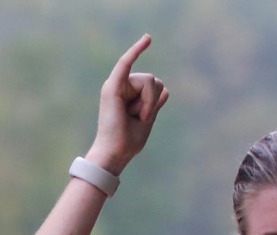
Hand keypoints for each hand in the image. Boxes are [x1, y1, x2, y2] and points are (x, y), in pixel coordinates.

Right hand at [89, 34, 168, 172]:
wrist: (116, 152)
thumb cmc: (128, 141)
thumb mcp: (147, 120)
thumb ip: (154, 104)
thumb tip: (164, 90)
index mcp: (129, 95)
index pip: (152, 85)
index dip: (156, 89)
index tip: (153, 64)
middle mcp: (121, 86)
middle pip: (154, 82)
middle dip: (154, 102)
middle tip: (141, 118)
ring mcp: (115, 85)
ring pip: (150, 81)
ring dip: (149, 102)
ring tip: (136, 116)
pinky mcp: (112, 87)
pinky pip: (125, 63)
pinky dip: (136, 51)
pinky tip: (147, 39)